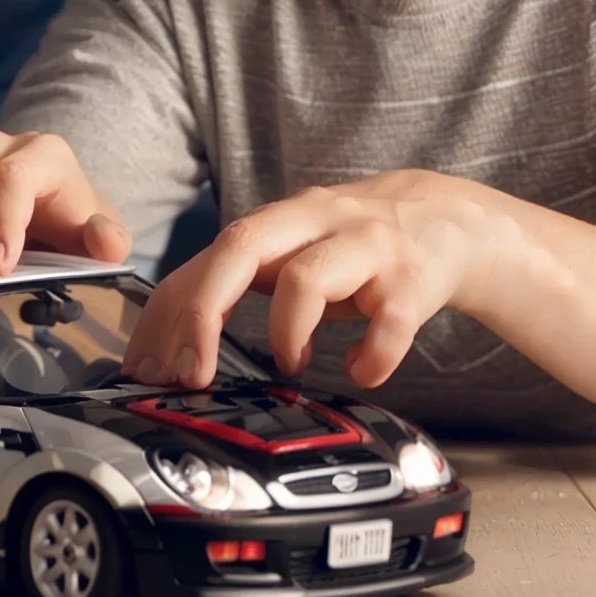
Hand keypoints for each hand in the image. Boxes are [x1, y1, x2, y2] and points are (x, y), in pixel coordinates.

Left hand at [125, 171, 512, 390]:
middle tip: (191, 374)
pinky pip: (388, 322)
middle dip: (204, 311)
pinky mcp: (413, 278)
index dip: (171, 310)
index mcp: (276, 222)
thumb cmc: (352, 248)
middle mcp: (314, 222)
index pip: (206, 256)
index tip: (150, 366)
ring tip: (291, 363)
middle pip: (242, 245)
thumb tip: (169, 347)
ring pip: (307, 277)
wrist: (445, 221)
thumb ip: (239, 286)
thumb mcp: (291, 255)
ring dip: (286, 331)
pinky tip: (363, 370)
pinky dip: (371, 356)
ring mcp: (364, 245)